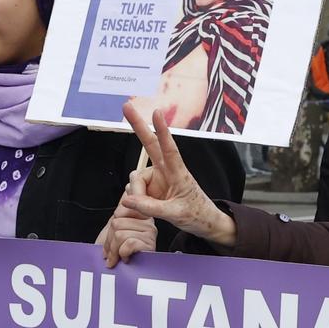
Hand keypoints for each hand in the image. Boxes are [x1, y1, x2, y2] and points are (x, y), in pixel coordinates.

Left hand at [98, 194, 158, 267]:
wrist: (117, 274)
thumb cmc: (116, 254)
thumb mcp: (116, 228)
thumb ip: (122, 210)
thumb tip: (128, 186)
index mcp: (141, 216)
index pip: (122, 208)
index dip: (113, 224)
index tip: (112, 237)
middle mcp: (148, 224)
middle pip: (118, 221)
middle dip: (109, 240)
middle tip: (112, 252)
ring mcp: (150, 235)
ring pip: (120, 233)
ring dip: (114, 250)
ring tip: (118, 257)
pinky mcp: (149, 246)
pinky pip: (128, 243)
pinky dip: (121, 254)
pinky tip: (126, 259)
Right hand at [117, 97, 235, 248]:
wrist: (202, 222)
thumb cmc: (195, 214)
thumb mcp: (174, 214)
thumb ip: (150, 208)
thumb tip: (127, 200)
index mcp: (178, 173)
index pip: (169, 149)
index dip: (162, 130)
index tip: (157, 113)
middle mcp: (166, 170)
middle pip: (149, 144)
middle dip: (138, 125)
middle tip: (126, 105)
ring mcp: (157, 177)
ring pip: (136, 178)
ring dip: (137, 193)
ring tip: (148, 208)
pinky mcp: (151, 186)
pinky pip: (134, 189)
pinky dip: (136, 199)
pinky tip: (144, 206)